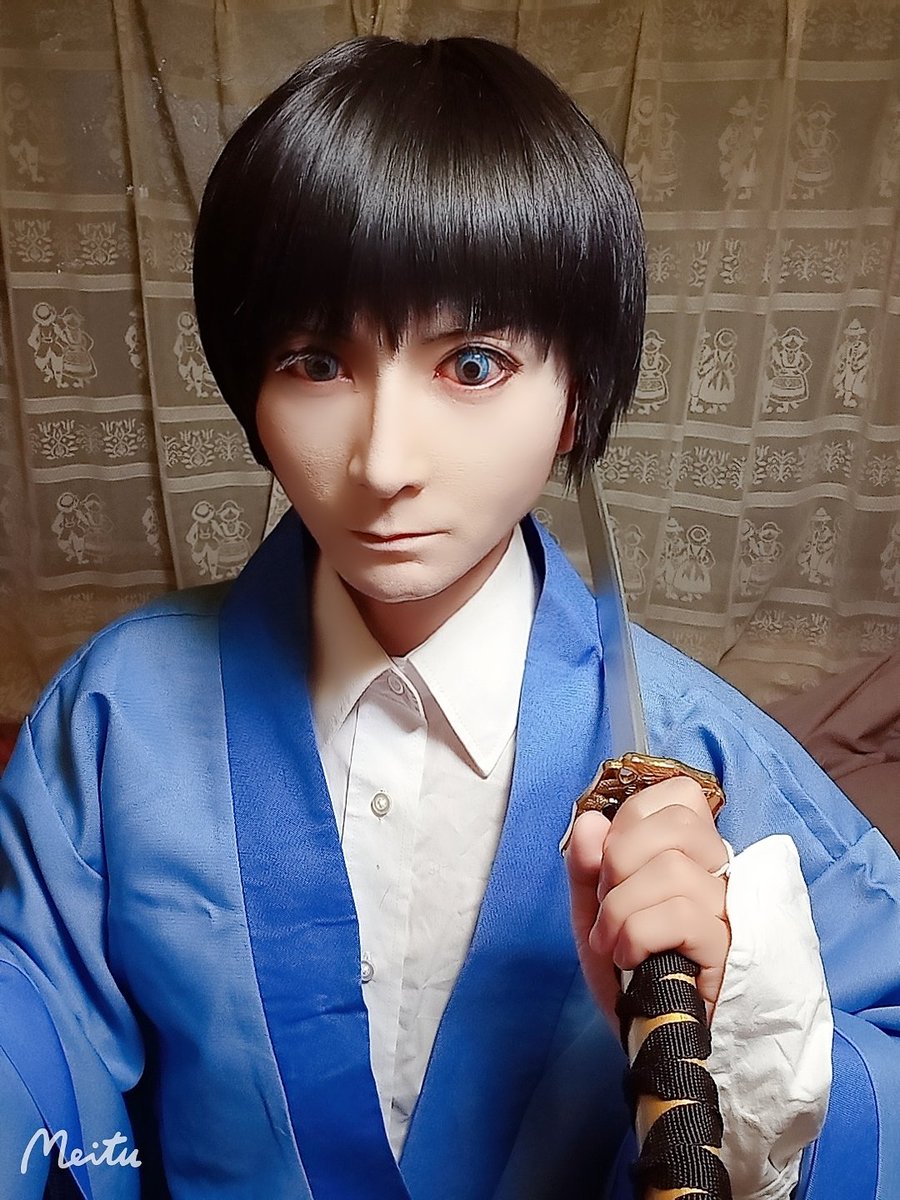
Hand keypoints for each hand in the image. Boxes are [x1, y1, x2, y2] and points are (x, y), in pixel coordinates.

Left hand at [565, 776, 730, 1024]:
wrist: (655, 1050)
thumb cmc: (631, 980)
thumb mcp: (594, 917)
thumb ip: (586, 868)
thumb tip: (590, 824)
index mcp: (693, 857)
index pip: (680, 796)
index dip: (635, 821)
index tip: (612, 865)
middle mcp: (722, 876)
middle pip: (677, 822)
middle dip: (621, 860)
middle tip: (608, 906)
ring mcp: (734, 913)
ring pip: (673, 869)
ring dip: (622, 908)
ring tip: (615, 943)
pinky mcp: (734, 953)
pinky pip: (683, 915)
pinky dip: (639, 932)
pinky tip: (630, 958)